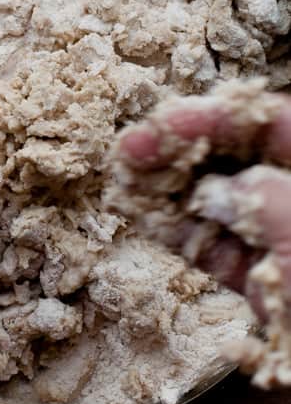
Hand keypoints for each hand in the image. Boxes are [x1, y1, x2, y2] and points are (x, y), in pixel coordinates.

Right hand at [118, 95, 290, 315]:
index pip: (273, 125)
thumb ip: (259, 201)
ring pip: (222, 207)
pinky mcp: (267, 286)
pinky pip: (219, 252)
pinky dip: (183, 237)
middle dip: (185, 152)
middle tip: (133, 149)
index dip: (215, 118)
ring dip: (173, 193)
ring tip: (128, 182)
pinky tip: (149, 219)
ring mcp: (285, 244)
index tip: (165, 122)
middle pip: (240, 159)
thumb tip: (214, 193)